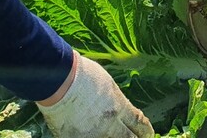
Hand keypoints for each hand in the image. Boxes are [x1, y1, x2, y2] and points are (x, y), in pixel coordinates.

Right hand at [37, 55, 153, 137]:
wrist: (58, 80)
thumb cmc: (81, 74)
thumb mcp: (107, 83)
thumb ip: (115, 98)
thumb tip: (119, 106)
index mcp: (119, 106)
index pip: (139, 123)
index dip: (146, 131)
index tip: (148, 134)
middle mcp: (110, 124)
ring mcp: (93, 135)